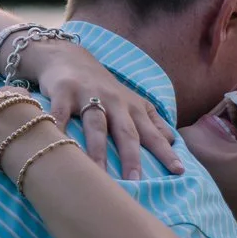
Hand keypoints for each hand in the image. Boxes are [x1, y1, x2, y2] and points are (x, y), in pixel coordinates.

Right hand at [11, 39, 182, 181]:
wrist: (69, 56)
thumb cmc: (102, 87)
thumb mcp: (131, 100)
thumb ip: (151, 121)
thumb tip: (172, 141)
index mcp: (132, 107)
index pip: (152, 133)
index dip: (165, 152)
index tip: (179, 171)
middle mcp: (114, 101)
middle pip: (125, 131)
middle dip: (131, 156)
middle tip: (135, 181)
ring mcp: (88, 95)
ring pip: (96, 125)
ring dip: (98, 149)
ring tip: (98, 173)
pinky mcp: (63, 91)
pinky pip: (60, 114)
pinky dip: (58, 128)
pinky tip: (57, 145)